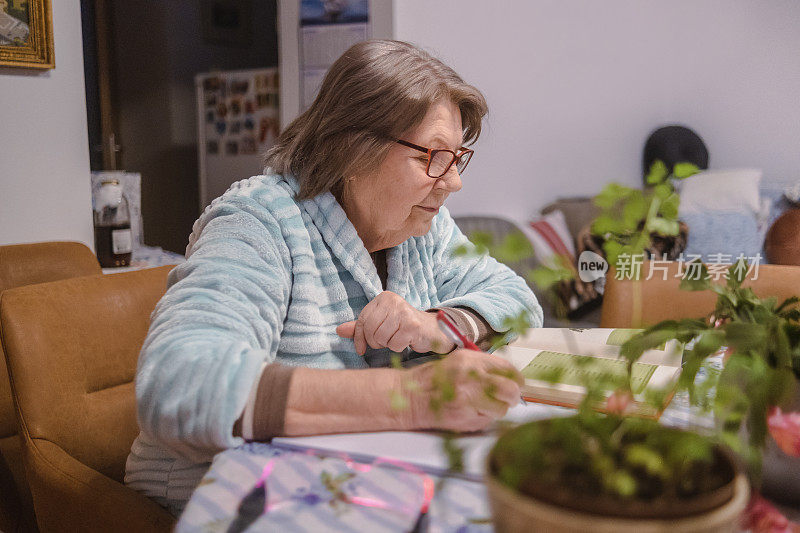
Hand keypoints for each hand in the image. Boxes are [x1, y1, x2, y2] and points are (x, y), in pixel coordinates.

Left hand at [336, 291, 454, 354]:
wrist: (433, 330)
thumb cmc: (404, 326)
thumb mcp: (380, 323)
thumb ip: (361, 326)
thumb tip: (338, 330)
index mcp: (383, 298)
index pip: (362, 321)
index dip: (359, 337)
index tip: (361, 348)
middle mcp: (393, 301)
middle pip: (370, 331)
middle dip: (376, 341)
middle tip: (387, 339)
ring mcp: (404, 312)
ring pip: (381, 339)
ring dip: (389, 344)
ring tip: (398, 337)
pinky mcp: (413, 325)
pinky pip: (394, 344)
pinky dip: (399, 347)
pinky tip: (406, 341)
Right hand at [405, 349, 523, 432]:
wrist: (410, 396)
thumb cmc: (433, 378)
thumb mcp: (459, 361)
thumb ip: (483, 366)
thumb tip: (509, 376)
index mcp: (470, 360)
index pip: (507, 369)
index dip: (516, 378)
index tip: (517, 383)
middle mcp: (470, 378)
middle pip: (510, 390)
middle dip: (514, 396)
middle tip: (510, 398)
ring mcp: (468, 400)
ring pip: (501, 409)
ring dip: (497, 409)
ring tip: (483, 405)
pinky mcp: (464, 418)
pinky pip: (487, 421)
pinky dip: (483, 418)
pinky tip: (470, 411)